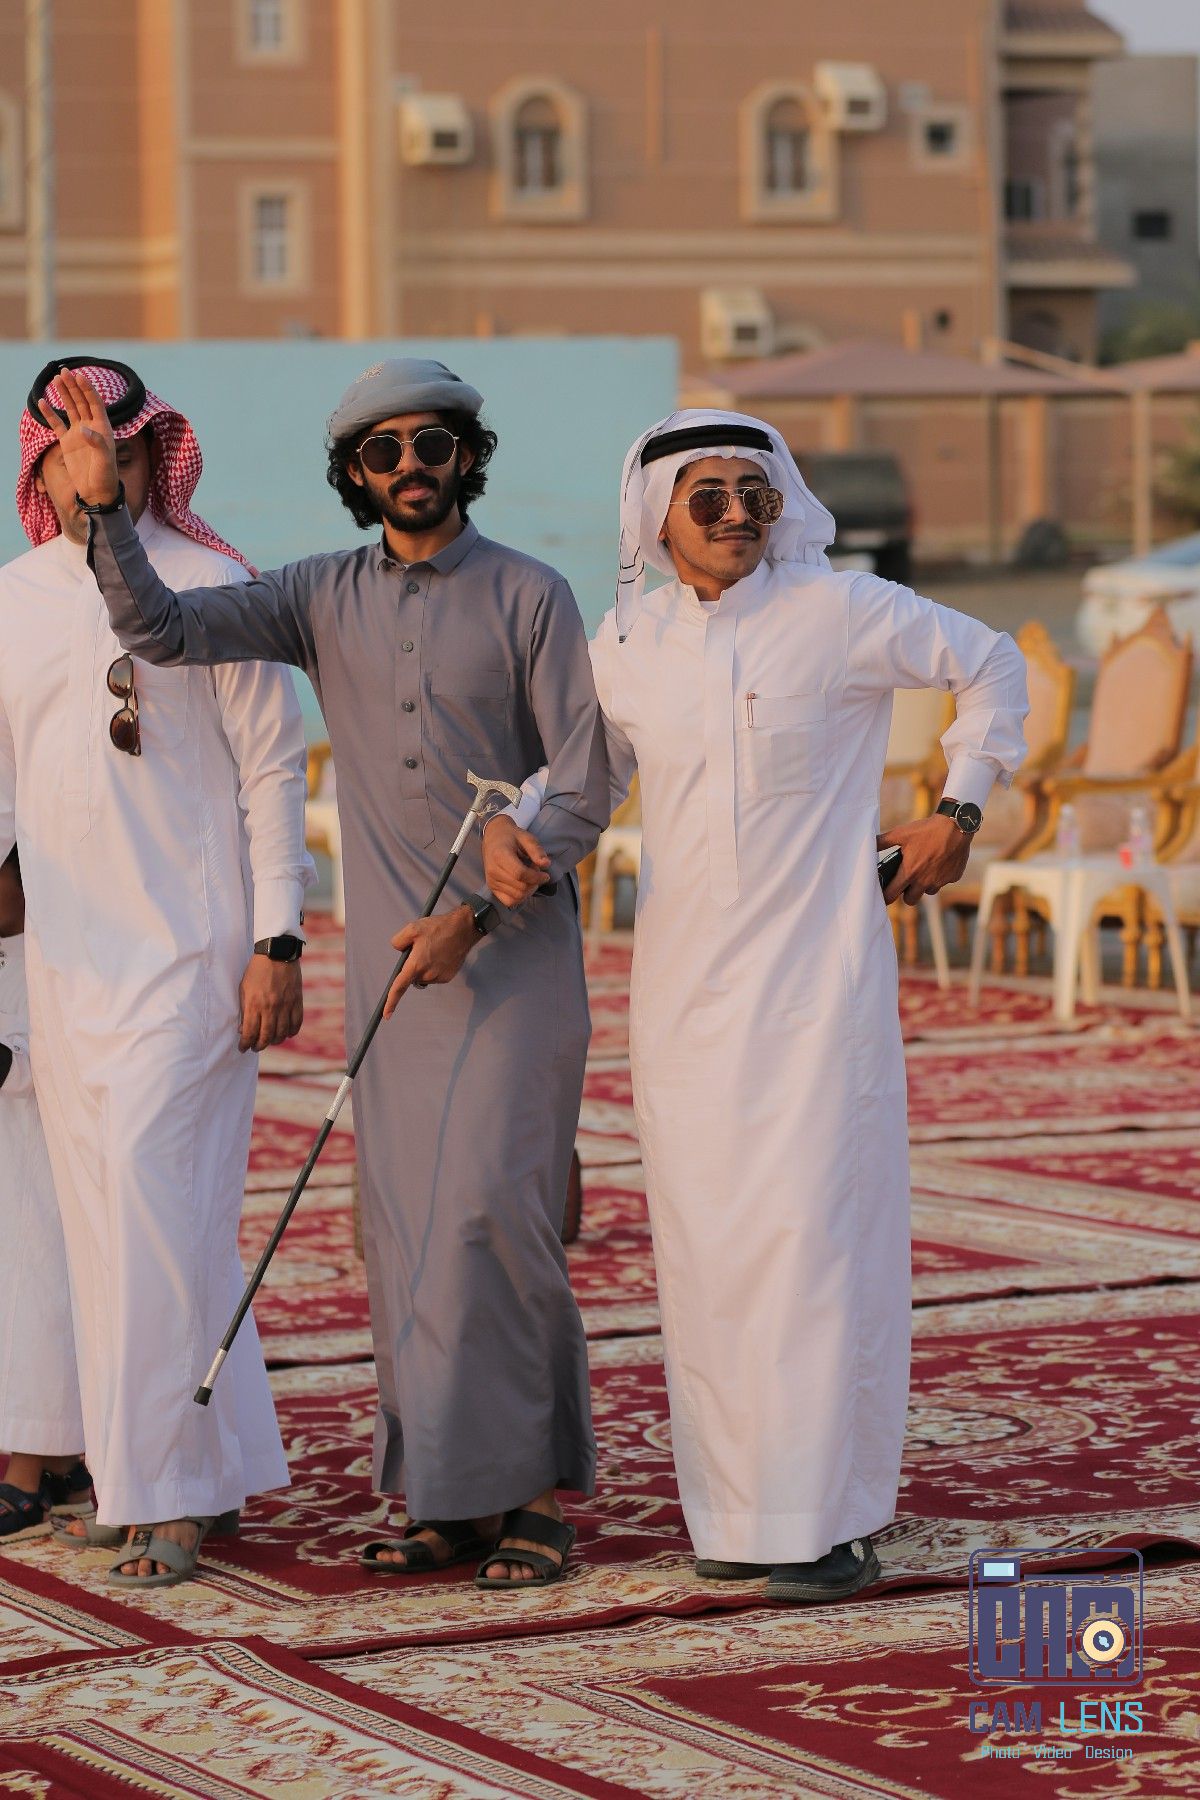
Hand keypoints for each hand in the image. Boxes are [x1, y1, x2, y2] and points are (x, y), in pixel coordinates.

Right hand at [36, 367, 119, 506]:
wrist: (97, 492)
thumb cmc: (106, 477)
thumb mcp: (105, 462)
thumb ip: (97, 445)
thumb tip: (84, 430)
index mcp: (103, 428)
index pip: (95, 403)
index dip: (88, 389)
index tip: (80, 376)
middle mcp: (91, 427)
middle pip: (81, 402)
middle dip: (74, 386)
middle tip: (64, 371)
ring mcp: (78, 434)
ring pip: (70, 409)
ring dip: (63, 394)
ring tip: (55, 379)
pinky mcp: (67, 442)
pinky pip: (57, 424)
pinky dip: (50, 414)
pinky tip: (42, 402)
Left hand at [238, 956, 303, 1051]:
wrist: (277, 953)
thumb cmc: (256, 971)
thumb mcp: (244, 988)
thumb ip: (244, 1009)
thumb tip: (243, 1028)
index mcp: (254, 1004)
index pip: (249, 1032)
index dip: (245, 1044)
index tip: (242, 1047)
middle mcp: (270, 1007)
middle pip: (266, 1037)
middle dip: (259, 1046)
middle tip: (255, 1047)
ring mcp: (285, 1005)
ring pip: (282, 1033)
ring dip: (274, 1041)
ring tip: (270, 1041)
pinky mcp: (296, 1001)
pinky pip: (296, 1024)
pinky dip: (291, 1032)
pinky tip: (286, 1033)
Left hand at [383, 906, 475, 1016]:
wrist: (463, 929)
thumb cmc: (438, 927)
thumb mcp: (412, 928)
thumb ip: (398, 941)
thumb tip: (398, 950)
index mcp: (416, 965)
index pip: (399, 987)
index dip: (391, 1002)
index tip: (386, 1015)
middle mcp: (427, 974)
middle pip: (412, 977)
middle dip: (412, 967)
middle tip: (420, 949)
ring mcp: (439, 977)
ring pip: (423, 977)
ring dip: (423, 967)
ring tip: (433, 949)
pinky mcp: (448, 977)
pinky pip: (434, 976)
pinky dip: (433, 968)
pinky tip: (441, 954)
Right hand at [482, 814, 550, 906]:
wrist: (494, 838)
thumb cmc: (511, 837)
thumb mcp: (527, 837)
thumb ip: (537, 850)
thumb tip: (546, 864)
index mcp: (500, 855)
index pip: (520, 874)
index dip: (536, 877)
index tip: (546, 875)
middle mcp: (493, 871)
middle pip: (520, 887)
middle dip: (534, 882)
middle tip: (536, 871)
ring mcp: (491, 881)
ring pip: (517, 896)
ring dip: (529, 890)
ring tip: (530, 877)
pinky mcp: (492, 888)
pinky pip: (509, 901)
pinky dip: (521, 897)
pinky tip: (524, 886)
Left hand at [878, 816, 971, 906]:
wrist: (956, 825)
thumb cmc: (926, 829)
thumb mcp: (901, 833)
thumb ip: (883, 841)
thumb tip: (868, 843)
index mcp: (909, 872)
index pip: (892, 895)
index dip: (886, 896)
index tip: (885, 894)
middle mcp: (924, 881)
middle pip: (910, 900)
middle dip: (906, 894)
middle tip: (906, 882)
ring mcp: (940, 881)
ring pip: (928, 891)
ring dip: (924, 885)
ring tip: (923, 869)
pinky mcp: (953, 877)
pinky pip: (943, 882)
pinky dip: (940, 876)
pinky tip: (939, 862)